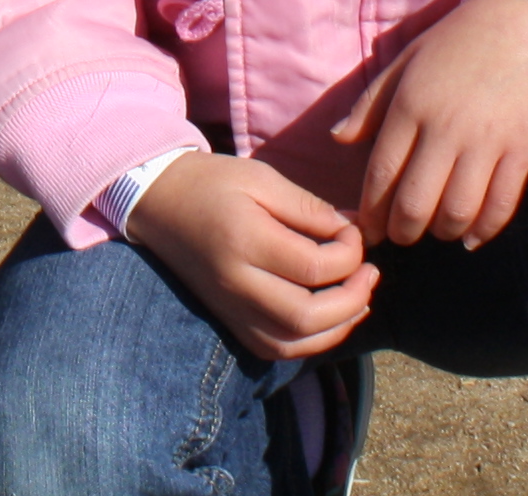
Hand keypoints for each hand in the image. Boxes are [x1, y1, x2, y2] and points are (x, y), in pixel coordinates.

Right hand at [123, 154, 377, 359]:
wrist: (157, 203)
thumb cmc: (211, 183)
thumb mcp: (261, 178)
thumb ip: (308, 207)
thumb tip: (351, 232)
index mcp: (245, 240)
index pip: (314, 266)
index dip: (349, 253)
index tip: (353, 232)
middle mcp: (236, 284)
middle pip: (307, 315)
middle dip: (353, 299)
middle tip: (370, 273)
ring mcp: (230, 309)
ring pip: (294, 342)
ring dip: (338, 327)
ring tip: (360, 298)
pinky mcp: (230, 321)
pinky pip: (277, 349)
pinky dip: (311, 341)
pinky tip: (332, 319)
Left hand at [330, 0, 527, 250]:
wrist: (525, 21)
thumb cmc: (458, 40)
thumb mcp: (405, 60)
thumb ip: (370, 103)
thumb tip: (338, 139)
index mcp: (411, 105)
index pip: (381, 174)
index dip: (371, 211)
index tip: (367, 229)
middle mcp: (445, 128)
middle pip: (416, 203)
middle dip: (402, 231)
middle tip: (399, 236)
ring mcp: (487, 141)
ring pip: (457, 211)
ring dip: (441, 232)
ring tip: (434, 230)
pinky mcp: (522, 149)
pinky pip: (502, 205)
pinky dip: (484, 229)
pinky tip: (471, 236)